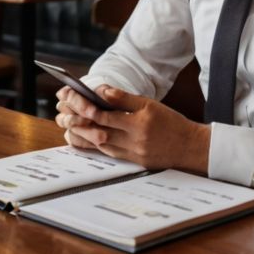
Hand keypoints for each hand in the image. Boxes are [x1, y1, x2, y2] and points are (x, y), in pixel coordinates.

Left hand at [55, 85, 209, 172]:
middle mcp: (133, 140)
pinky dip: (94, 146)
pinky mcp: (133, 162)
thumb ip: (125, 98)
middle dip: (78, 121)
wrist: (189, 147)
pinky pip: (108, 153)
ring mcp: (132, 153)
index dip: (84, 105)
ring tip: (68, 125)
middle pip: (97, 130)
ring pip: (100, 144)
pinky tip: (85, 139)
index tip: (72, 96)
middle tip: (63, 113)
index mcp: (138, 122)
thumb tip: (102, 91)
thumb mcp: (151, 105)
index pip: (104, 114)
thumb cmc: (172, 123)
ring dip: (82, 135)